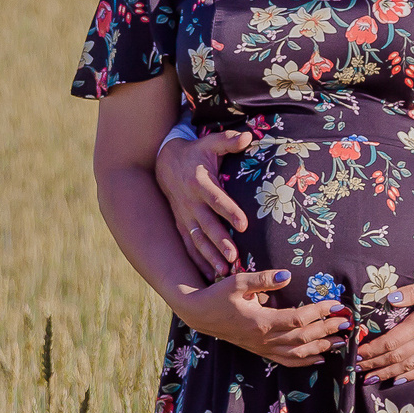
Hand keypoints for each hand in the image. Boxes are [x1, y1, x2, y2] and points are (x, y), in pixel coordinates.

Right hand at [158, 129, 252, 275]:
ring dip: (210, 257)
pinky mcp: (181, 225)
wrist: (165, 162)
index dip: (229, 211)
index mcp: (200, 183)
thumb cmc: (196, 153)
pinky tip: (211, 276)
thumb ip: (228, 141)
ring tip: (225, 272)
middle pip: (206, 226)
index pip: (216, 200)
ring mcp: (184, 216)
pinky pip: (189, 246)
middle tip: (235, 257)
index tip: (244, 224)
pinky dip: (198, 262)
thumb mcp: (210, 143)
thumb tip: (247, 136)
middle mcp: (190, 203)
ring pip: (197, 240)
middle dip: (220, 242)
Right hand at [171, 269, 349, 365]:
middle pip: (303, 338)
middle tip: (348, 323)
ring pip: (297, 354)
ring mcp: (263, 348)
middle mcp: (265, 338)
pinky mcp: (260, 351)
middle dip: (328, 331)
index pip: (298, 319)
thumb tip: (288, 275)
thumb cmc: (218, 295)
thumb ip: (264, 279)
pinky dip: (305, 361)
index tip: (336, 304)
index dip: (319, 312)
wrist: (200, 314)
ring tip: (342, 343)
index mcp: (261, 321)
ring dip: (322, 348)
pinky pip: (286, 361)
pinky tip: (321, 358)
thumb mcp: (238, 281)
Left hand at [354, 269, 413, 385]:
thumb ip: (412, 292)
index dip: (373, 350)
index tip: (357, 353)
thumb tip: (388, 299)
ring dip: (388, 373)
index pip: (392, 342)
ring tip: (371, 379)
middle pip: (397, 357)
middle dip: (375, 364)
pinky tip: (400, 379)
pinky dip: (411, 375)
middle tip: (355, 369)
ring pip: (409, 366)